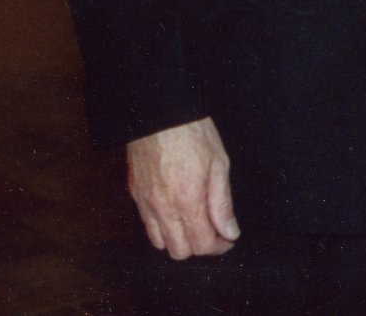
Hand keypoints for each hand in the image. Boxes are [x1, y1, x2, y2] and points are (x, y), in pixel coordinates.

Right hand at [126, 117, 238, 258]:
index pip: (202, 244)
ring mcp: (145, 203)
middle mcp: (162, 208)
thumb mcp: (219, 164)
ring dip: (179, 240)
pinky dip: (163, 228)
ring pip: (160, 243)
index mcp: (187, 201)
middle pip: (179, 251)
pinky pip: (147, 226)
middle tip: (215, 232)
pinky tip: (177, 213)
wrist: (160, 113)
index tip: (229, 239)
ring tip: (196, 223)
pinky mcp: (135, 195)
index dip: (219, 247)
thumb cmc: (193, 134)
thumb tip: (230, 232)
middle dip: (200, 247)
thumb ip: (222, 204)